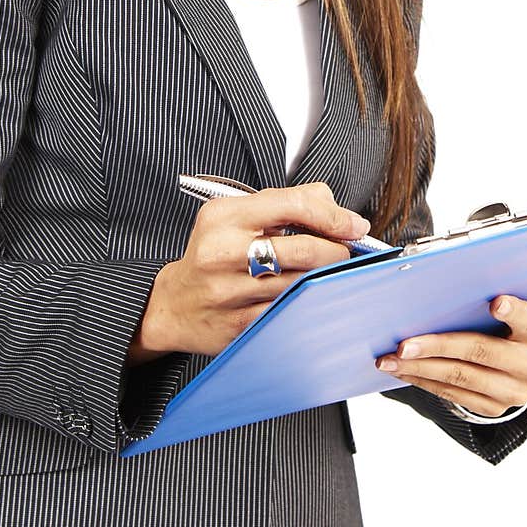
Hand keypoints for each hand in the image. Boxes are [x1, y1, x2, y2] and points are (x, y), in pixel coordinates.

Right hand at [128, 182, 370, 362]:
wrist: (173, 305)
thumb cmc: (211, 254)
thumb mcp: (234, 215)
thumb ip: (284, 202)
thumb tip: (334, 208)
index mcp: (225, 216)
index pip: (294, 205)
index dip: (334, 216)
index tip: (354, 226)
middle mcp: (224, 252)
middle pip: (305, 249)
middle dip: (337, 250)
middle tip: (344, 252)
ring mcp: (230, 292)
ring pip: (303, 283)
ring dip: (325, 277)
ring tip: (325, 272)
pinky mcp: (239, 324)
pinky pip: (291, 311)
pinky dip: (309, 303)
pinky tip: (310, 297)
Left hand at [375, 295, 526, 417]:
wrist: (517, 366)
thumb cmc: (505, 324)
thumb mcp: (509, 309)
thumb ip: (489, 296)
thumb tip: (441, 282)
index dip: (514, 312)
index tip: (495, 302)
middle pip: (483, 351)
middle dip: (438, 346)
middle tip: (404, 344)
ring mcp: (516, 392)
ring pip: (461, 377)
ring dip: (420, 367)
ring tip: (390, 359)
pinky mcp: (494, 408)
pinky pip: (452, 394)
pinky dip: (423, 380)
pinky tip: (402, 370)